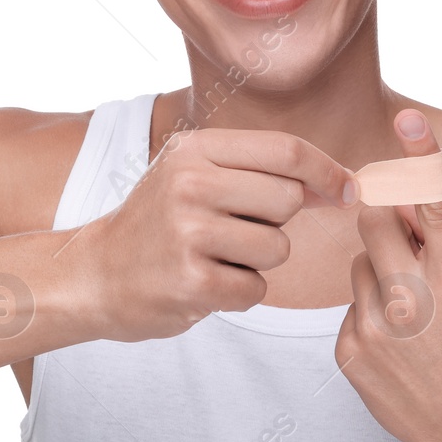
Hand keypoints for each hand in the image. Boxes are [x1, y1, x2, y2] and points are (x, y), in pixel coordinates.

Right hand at [77, 127, 357, 343]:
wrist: (94, 275)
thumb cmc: (158, 225)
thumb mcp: (194, 176)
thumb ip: (259, 173)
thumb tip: (340, 183)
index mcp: (195, 150)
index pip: (286, 150)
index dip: (327, 171)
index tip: (347, 190)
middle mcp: (190, 184)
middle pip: (287, 199)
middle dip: (276, 222)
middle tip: (235, 231)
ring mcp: (188, 233)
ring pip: (277, 248)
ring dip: (258, 261)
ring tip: (215, 257)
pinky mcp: (191, 281)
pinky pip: (256, 288)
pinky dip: (239, 291)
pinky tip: (205, 282)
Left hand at [336, 109, 441, 441]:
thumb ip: (440, 249)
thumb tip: (402, 206)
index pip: (434, 205)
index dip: (420, 157)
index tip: (406, 119)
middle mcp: (412, 300)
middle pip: (373, 221)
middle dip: (383, 220)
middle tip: (402, 242)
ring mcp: (375, 328)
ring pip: (358, 266)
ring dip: (379, 277)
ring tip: (410, 318)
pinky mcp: (348, 351)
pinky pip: (349, 309)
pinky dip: (368, 317)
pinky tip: (395, 348)